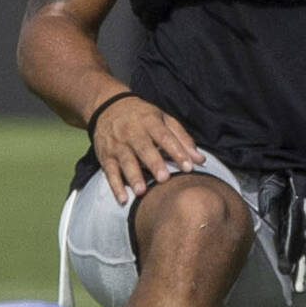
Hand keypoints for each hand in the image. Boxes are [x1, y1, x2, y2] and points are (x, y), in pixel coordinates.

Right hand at [90, 95, 204, 202]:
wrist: (108, 107)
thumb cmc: (143, 116)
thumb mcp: (164, 120)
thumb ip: (182, 139)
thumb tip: (200, 160)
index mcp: (150, 122)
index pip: (165, 137)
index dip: (177, 152)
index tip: (188, 167)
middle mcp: (132, 132)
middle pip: (144, 149)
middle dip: (154, 164)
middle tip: (164, 179)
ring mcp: (117, 145)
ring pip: (126, 161)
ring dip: (133, 177)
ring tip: (142, 191)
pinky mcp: (105, 156)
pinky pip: (109, 172)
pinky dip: (115, 186)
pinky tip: (123, 199)